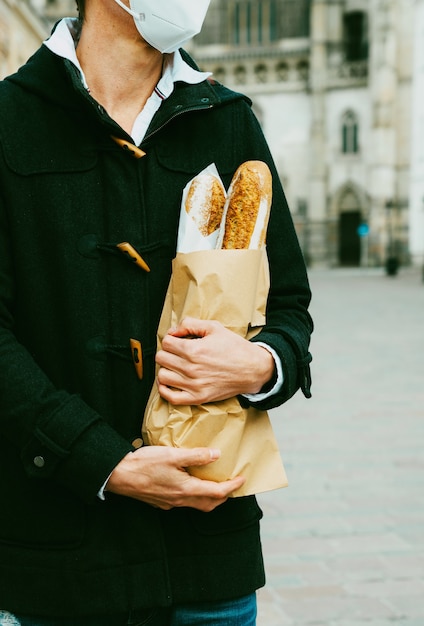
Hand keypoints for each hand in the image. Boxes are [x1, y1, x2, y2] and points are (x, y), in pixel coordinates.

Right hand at [105, 446, 244, 510]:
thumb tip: (216, 455)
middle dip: (223, 496)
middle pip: (209, 503)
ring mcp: (170, 503)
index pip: (217, 492)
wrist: (118, 476)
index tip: (242, 479)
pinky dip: (194, 495)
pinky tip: (190, 483)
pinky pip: (184, 502)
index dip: (232, 486)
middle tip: (232, 484)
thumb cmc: (144, 464)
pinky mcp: (161, 501)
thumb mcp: (173, 455)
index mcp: (186, 489)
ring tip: (214, 484)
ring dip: (209, 497)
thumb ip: (196, 455)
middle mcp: (180, 500)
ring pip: (196, 504)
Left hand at [155, 317, 274, 404]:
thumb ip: (190, 324)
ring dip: (166, 369)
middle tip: (177, 352)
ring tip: (175, 366)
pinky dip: (165, 389)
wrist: (252, 369)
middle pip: (161, 358)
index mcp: (194, 350)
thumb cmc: (235, 348)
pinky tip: (170, 381)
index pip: (166, 343)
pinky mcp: (197, 397)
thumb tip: (173, 331)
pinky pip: (170, 397)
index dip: (171, 339)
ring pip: (162, 376)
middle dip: (168, 352)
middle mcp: (191, 368)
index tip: (177, 341)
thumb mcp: (214, 327)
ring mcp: (193, 385)